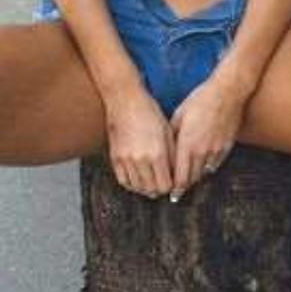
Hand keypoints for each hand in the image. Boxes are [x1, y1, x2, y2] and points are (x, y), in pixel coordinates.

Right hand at [104, 83, 174, 197]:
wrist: (125, 101)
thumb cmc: (150, 113)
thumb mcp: (168, 133)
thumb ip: (171, 156)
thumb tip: (175, 174)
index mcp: (157, 154)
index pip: (165, 186)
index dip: (170, 187)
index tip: (172, 183)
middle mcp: (140, 160)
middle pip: (151, 190)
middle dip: (159, 190)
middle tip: (162, 184)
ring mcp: (126, 160)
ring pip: (137, 188)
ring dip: (146, 189)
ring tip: (151, 183)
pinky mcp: (115, 157)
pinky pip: (123, 181)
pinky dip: (132, 184)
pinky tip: (138, 180)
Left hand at [167, 67, 248, 199]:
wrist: (227, 93)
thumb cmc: (200, 100)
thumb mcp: (179, 116)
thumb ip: (172, 137)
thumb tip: (166, 152)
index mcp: (188, 144)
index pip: (180, 176)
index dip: (175, 189)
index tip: (172, 195)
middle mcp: (202, 151)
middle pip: (192, 178)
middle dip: (184, 186)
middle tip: (177, 191)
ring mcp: (216, 150)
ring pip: (203, 173)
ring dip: (195, 177)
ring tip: (188, 181)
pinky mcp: (226, 147)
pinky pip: (215, 164)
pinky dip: (207, 168)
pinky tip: (202, 167)